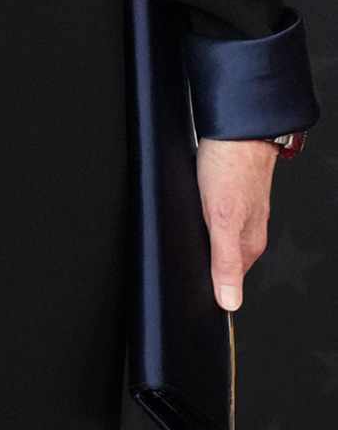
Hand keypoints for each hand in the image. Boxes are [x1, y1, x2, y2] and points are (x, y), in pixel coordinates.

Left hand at [196, 136, 275, 311]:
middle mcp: (248, 229)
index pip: (229, 279)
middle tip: (179, 267)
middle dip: (203, 263)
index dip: (209, 287)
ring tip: (183, 241)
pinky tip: (190, 213)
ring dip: (202, 240)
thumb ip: (225, 261)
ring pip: (218, 236)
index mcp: (249, 243)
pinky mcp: (230, 192)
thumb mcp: (222, 219)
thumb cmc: (231, 167)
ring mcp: (240, 210)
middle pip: (223, 258)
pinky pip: (213, 214)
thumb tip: (230, 301)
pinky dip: (201, 218)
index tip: (190, 293)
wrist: (237, 128)